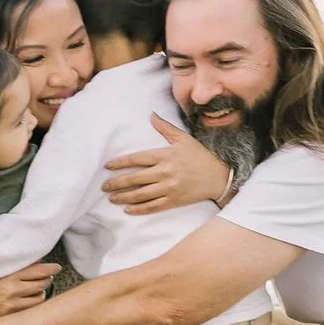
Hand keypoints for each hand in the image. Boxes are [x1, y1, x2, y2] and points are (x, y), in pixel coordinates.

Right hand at [0, 261, 58, 320]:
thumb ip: (14, 267)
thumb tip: (34, 260)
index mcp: (9, 275)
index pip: (37, 270)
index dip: (50, 268)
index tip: (57, 267)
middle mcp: (12, 290)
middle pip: (41, 284)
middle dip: (47, 279)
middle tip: (47, 277)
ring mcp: (10, 305)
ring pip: (38, 298)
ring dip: (41, 293)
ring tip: (37, 290)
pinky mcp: (7, 315)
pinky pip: (29, 310)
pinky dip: (32, 304)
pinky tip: (28, 301)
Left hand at [102, 114, 232, 214]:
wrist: (219, 176)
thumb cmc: (200, 155)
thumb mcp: (184, 138)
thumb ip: (165, 128)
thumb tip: (151, 115)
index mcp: (165, 156)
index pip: (137, 159)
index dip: (120, 163)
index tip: (107, 167)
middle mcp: (164, 173)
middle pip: (135, 179)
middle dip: (117, 183)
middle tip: (104, 186)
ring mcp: (169, 188)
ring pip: (141, 195)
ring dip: (124, 197)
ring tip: (112, 198)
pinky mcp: (174, 201)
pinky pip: (153, 206)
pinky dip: (139, 209)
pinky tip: (127, 209)